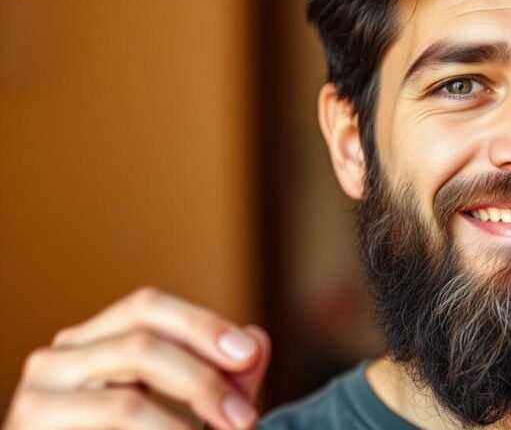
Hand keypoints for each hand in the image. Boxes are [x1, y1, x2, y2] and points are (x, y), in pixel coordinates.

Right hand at [2, 287, 270, 429]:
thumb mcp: (189, 413)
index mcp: (93, 340)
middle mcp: (57, 358)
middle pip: (139, 342)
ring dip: (186, 420)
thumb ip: (224, 382)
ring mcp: (37, 397)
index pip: (146, 306)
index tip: (249, 354)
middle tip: (246, 420)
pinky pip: (113, 422)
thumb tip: (259, 340)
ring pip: (126, 396)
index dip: (202, 324)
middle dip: (202, 378)